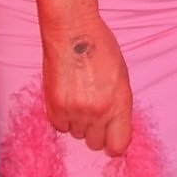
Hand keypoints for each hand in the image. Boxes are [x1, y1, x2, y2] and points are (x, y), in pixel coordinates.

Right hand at [41, 17, 131, 155]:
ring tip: (79, 96)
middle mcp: (99, 111)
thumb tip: (115, 128)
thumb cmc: (99, 48)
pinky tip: (67, 97)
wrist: (73, 31)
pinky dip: (62, 117)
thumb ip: (119, 105)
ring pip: (77, 134)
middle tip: (93, 111)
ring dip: (78, 122)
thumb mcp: (121, 77)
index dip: (114, 142)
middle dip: (96, 131)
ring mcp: (76, 111)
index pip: (119, 145)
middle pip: (96, 143)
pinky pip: (60, 127)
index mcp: (120, 103)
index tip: (111, 136)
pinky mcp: (55, 107)